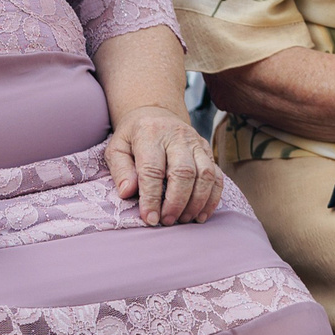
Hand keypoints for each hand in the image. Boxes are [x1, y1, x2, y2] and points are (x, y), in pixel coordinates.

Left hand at [105, 103, 222, 225]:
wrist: (155, 113)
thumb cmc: (133, 136)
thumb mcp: (117, 148)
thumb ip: (120, 170)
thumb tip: (127, 192)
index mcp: (150, 134)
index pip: (152, 169)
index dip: (152, 197)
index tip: (150, 218)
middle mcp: (177, 136)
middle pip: (183, 172)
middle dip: (176, 202)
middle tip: (167, 221)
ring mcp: (196, 143)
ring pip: (205, 175)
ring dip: (196, 202)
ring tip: (183, 220)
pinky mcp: (208, 150)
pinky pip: (217, 176)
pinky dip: (212, 198)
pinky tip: (201, 214)